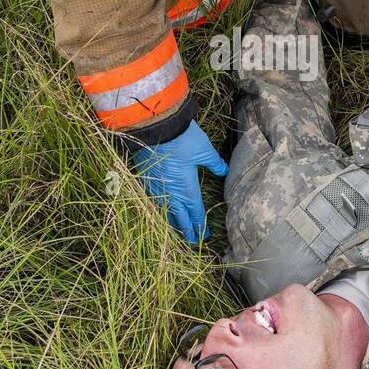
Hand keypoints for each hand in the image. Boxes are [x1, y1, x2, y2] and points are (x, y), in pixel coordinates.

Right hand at [132, 120, 227, 242]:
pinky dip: (158, 209)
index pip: (195, 214)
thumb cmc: (183, 139)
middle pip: (179, 219)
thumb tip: (223, 170)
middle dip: (186, 231)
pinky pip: (152, 201)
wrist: (155, 126)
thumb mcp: (204, 151)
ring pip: (164, 212)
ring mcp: (156, 188)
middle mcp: (171, 194)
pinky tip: (159, 209)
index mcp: (187, 190)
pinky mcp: (144, 179)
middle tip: (192, 242)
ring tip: (175, 231)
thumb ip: (214, 163)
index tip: (205, 236)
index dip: (201, 226)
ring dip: (171, 222)